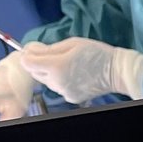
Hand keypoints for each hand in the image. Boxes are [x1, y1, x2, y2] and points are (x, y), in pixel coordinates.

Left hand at [19, 37, 142, 103]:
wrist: (116, 72)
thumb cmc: (96, 53)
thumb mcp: (72, 43)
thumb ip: (49, 48)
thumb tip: (31, 50)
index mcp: (56, 66)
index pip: (27, 63)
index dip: (27, 56)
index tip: (33, 50)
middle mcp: (56, 82)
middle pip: (35, 73)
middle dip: (38, 64)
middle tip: (50, 55)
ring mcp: (63, 92)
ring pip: (46, 81)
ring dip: (49, 73)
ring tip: (66, 64)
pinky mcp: (70, 98)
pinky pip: (58, 88)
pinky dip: (60, 81)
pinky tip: (73, 74)